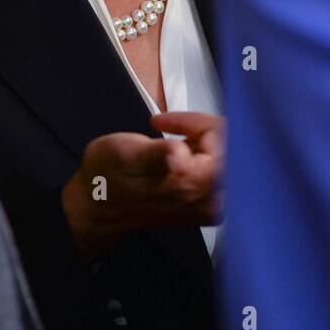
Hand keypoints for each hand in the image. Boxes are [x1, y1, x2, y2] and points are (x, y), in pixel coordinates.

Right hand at [61, 112, 223, 261]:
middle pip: (231, 147)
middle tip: (173, 130)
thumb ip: (157, 155)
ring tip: (172, 144)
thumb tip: (180, 155)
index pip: (223, 136)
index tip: (168, 123)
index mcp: (195, 184)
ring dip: (200, 142)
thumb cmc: (107, 179)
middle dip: (202, 131)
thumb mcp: (126, 154)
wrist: (98, 207)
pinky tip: (179, 157)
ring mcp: (210, 204)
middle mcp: (210, 199)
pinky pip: (220, 169)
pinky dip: (201, 154)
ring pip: (227, 157)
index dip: (195, 121)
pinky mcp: (206, 205)